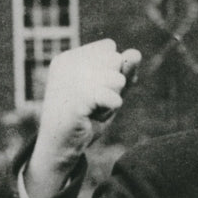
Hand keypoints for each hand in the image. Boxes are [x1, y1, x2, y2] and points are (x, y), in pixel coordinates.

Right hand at [26, 40, 140, 197]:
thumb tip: (135, 53)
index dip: (112, 72)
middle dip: (114, 86)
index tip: (92, 91)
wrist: (61, 148)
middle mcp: (67, 63)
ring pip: (117, 78)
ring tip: (92, 110)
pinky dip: (110, 110)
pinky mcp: (76, 98)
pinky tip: (92, 117)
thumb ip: (124, 71)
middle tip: (93, 104)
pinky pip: (113, 97)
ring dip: (112, 99)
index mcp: (69, 57)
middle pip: (116, 60)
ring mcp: (69, 80)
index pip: (109, 49)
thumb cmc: (85, 119)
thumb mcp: (109, 91)